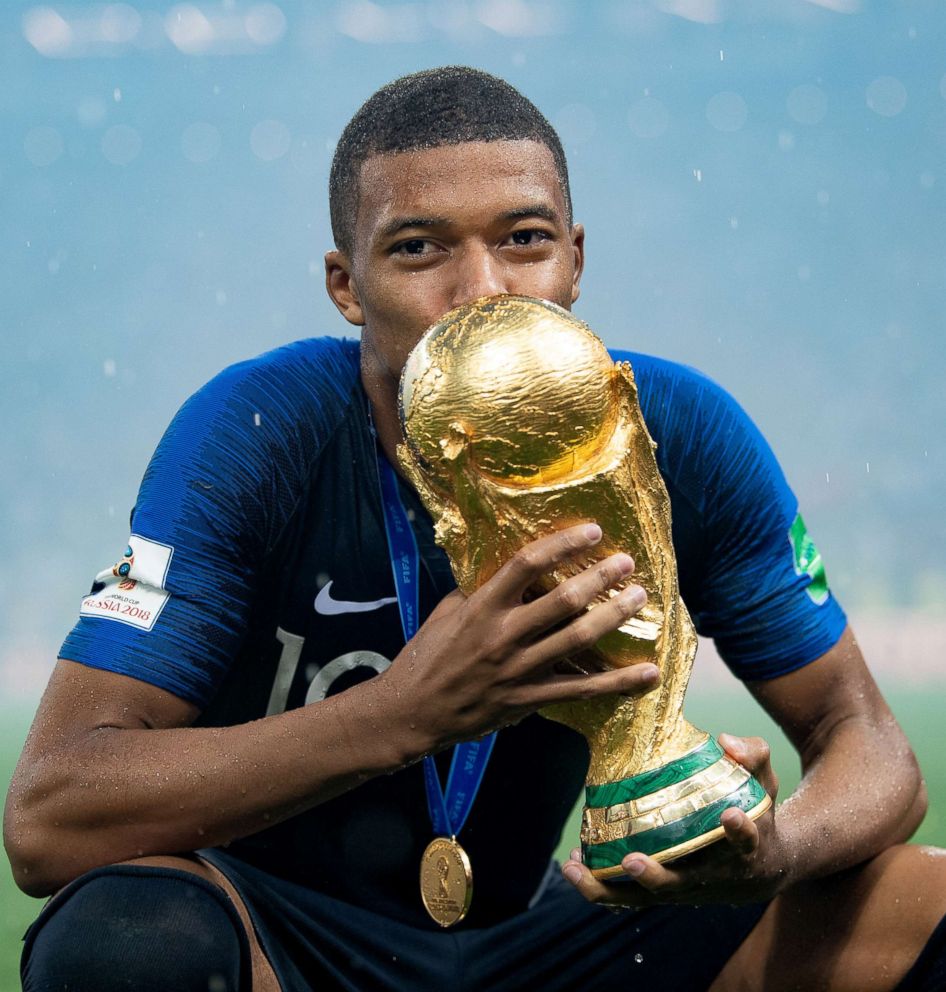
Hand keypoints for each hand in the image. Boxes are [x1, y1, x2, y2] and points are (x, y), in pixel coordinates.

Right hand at [379, 523, 659, 749]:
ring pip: (577, 639)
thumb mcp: (448, 612)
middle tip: (627, 563)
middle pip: (562, 600)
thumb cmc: (427, 656)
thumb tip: (516, 572)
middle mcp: (503, 635)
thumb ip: (481, 592)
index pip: (526, 564)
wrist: (412, 712)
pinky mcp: (529, 700)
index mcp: (481, 607)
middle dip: (600, 578)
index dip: (562, 544)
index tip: (593, 531)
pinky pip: (582, 690)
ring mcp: (519, 670)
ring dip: (614, 616)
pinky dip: (618, 683)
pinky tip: (648, 673)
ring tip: (639, 598)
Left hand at [562, 734, 790, 907]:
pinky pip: (628, 896)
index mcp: (744, 848)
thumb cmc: (757, 814)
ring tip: (573, 867)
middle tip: (632, 861)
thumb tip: (726, 741)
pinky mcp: (663, 892)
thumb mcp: (763, 783)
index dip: (740, 830)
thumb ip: (752, 756)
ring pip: (643, 897)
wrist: (760, 869)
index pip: (747, 840)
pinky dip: (600, 885)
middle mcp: (711, 876)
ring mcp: (684, 888)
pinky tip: (573, 864)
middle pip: (681, 884)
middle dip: (655, 876)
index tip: (731, 815)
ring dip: (606, 887)